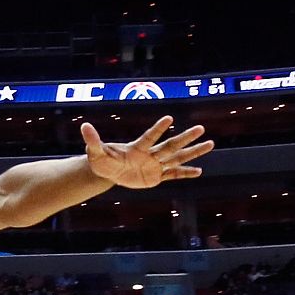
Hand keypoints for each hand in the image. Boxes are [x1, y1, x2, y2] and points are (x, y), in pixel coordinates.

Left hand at [82, 117, 213, 188]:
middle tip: (200, 128)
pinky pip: (173, 174)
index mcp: (137, 147)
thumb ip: (92, 140)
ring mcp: (155, 165)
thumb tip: (83, 126)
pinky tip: (199, 171)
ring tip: (210, 144)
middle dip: (185, 138)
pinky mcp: (156, 176)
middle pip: (170, 145)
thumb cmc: (102, 159)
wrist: (108, 171)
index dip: (158, 129)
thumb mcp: (95, 152)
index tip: (169, 118)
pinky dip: (185, 173)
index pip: (149, 137)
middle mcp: (150, 154)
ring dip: (193, 152)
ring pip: (177, 157)